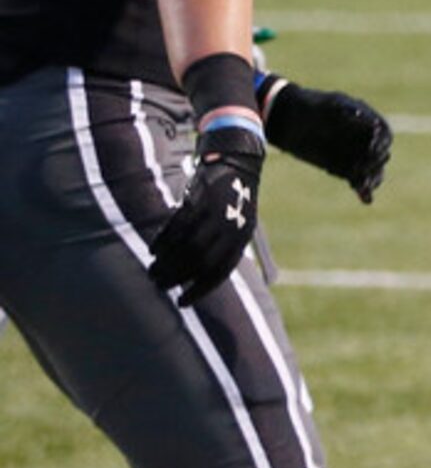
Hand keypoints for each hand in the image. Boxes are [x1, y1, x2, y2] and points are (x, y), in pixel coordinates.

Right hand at [147, 124, 264, 306]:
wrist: (237, 165)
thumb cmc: (233, 201)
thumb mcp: (236, 225)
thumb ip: (221, 247)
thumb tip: (200, 275)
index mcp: (240, 239)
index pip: (219, 272)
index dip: (199, 289)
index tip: (182, 302)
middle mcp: (229, 229)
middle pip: (199, 262)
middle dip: (177, 277)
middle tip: (160, 285)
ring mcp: (213, 215)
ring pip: (186, 247)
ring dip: (167, 263)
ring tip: (153, 272)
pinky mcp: (197, 202)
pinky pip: (176, 227)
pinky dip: (163, 241)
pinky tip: (154, 252)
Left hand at [260, 75, 391, 201]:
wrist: (285, 119)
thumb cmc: (309, 105)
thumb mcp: (331, 104)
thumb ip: (352, 113)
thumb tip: (375, 125)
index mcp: (367, 120)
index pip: (384, 134)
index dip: (381, 143)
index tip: (371, 148)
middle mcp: (365, 139)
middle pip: (380, 155)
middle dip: (373, 163)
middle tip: (359, 167)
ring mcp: (355, 154)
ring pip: (372, 170)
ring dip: (372, 179)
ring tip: (363, 185)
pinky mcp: (344, 169)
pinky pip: (358, 181)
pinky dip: (364, 190)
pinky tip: (366, 199)